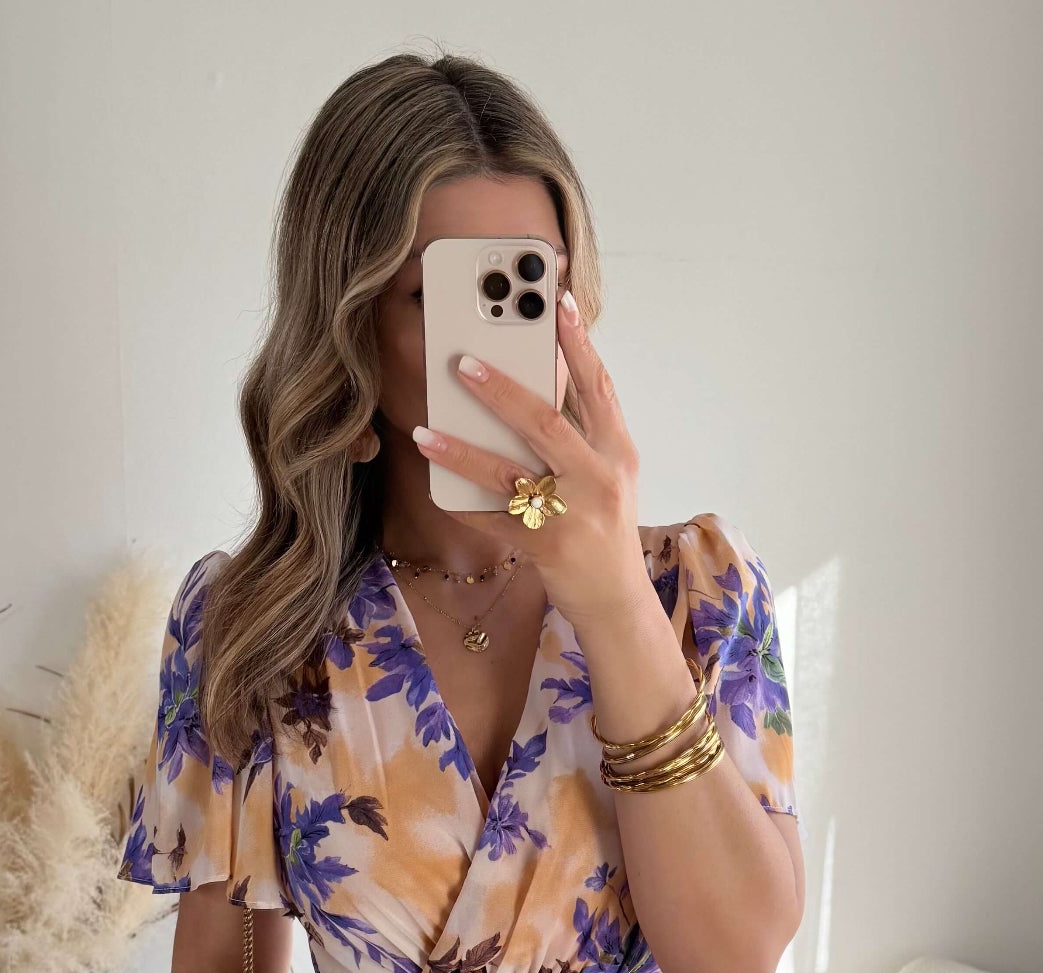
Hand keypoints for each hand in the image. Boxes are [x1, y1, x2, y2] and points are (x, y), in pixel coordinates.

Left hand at [413, 290, 648, 624]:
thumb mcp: (607, 475)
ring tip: (425, 430)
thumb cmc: (602, 529)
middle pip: (546, 424)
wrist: (616, 600)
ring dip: (462, 450)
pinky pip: (494, 520)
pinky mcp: (547, 547)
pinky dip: (462, 503)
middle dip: (502, 390)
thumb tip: (530, 389)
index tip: (557, 303)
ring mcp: (573, 514)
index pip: (599, 387)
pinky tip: (435, 485)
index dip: (578, 344)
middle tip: (464, 363)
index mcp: (617, 452)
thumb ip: (580, 434)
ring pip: (510, 473)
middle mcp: (599, 478)